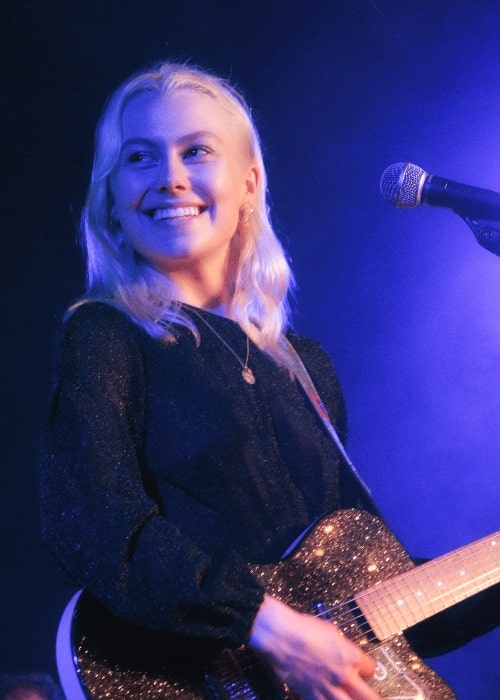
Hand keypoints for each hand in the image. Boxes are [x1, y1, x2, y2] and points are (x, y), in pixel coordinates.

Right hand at [248, 594, 380, 699]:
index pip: (371, 669)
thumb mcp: (330, 631)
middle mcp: (344, 675)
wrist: (280, 636)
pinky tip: (330, 699)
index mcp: (350, 656)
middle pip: (370, 697)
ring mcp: (329, 688)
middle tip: (375, 698)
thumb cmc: (302, 628)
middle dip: (373, 698)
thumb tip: (346, 652)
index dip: (367, 670)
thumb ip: (342, 647)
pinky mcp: (312, 696)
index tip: (365, 671)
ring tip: (354, 699)